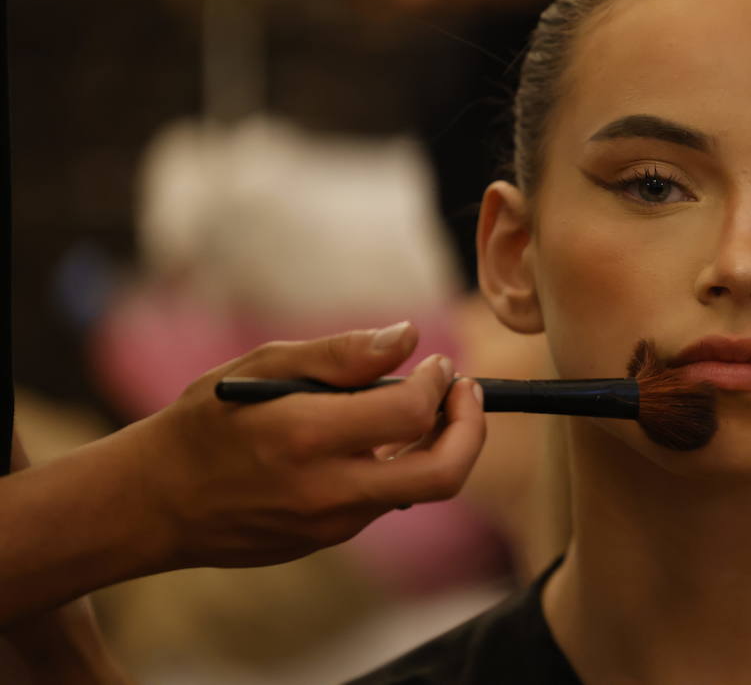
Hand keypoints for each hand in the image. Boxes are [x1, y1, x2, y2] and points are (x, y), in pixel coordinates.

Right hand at [126, 322, 486, 569]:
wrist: (154, 501)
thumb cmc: (207, 420)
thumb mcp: (264, 366)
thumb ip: (341, 354)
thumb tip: (409, 337)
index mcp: (305, 435)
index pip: (411, 413)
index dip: (440, 383)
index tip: (439, 364)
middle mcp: (325, 489)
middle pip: (441, 475)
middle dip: (470, 430)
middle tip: (466, 393)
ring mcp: (328, 524)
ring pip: (415, 489)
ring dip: (436, 446)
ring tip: (423, 406)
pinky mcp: (326, 541)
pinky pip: (383, 502)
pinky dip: (398, 466)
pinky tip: (377, 439)